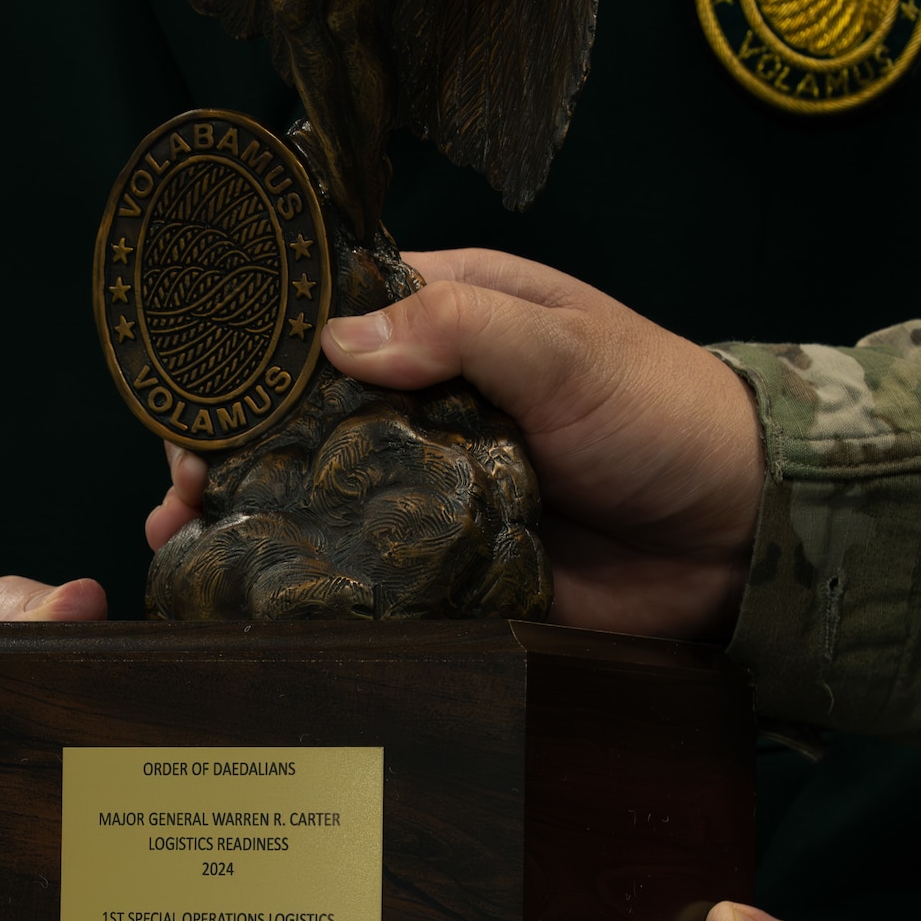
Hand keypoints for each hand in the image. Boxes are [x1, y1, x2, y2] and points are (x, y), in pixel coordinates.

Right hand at [146, 248, 764, 638]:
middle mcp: (429, 404)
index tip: (200, 396)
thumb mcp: (566, 345)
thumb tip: (339, 342)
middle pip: (308, 420)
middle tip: (180, 489)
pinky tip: (256, 598)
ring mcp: (434, 488)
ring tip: (186, 544)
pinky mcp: (453, 564)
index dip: (259, 356)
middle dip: (234, 450)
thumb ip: (458, 329)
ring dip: (256, 518)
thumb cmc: (666, 412)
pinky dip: (318, 584)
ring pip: (327, 498)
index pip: (330, 323)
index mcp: (451, 322)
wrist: (741, 535)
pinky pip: (374, 573)